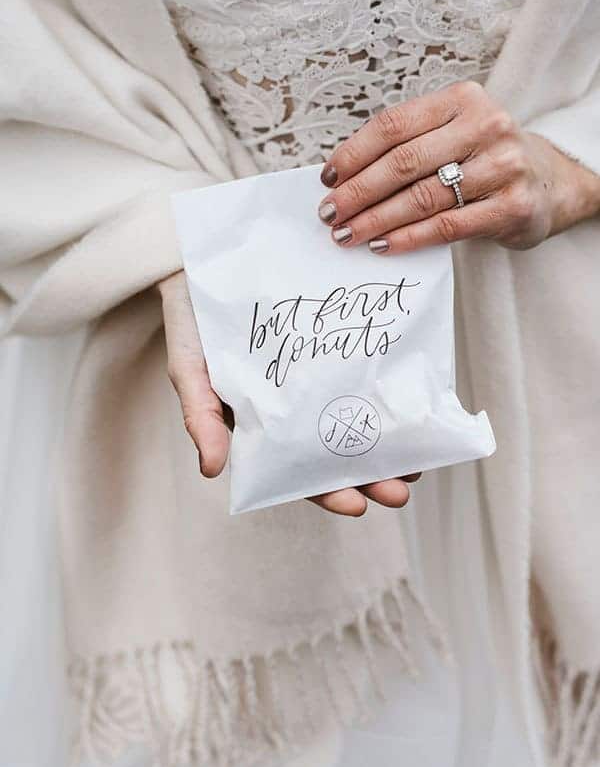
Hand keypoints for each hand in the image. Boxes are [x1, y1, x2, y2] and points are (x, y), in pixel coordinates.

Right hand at [158, 271, 417, 515]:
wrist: (204, 262)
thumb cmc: (192, 322)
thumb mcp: (188, 369)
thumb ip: (200, 416)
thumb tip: (211, 471)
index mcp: (261, 425)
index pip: (296, 471)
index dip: (326, 491)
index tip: (356, 504)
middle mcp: (294, 408)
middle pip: (336, 454)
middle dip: (369, 477)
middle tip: (400, 490)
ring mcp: (317, 377)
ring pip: (357, 418)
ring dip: (388, 445)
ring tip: (417, 460)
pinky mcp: (333, 346)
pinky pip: (364, 373)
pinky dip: (387, 392)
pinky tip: (411, 404)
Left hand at [318, 81, 599, 252]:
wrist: (548, 182)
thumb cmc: (482, 158)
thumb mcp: (452, 134)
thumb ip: (408, 146)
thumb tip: (342, 179)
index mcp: (461, 100)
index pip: (394, 125)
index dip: (354, 153)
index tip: (327, 179)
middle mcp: (486, 126)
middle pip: (404, 162)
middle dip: (358, 191)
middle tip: (330, 213)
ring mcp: (503, 166)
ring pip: (423, 197)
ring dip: (376, 219)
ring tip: (347, 234)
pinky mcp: (513, 206)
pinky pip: (447, 226)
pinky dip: (408, 238)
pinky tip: (382, 245)